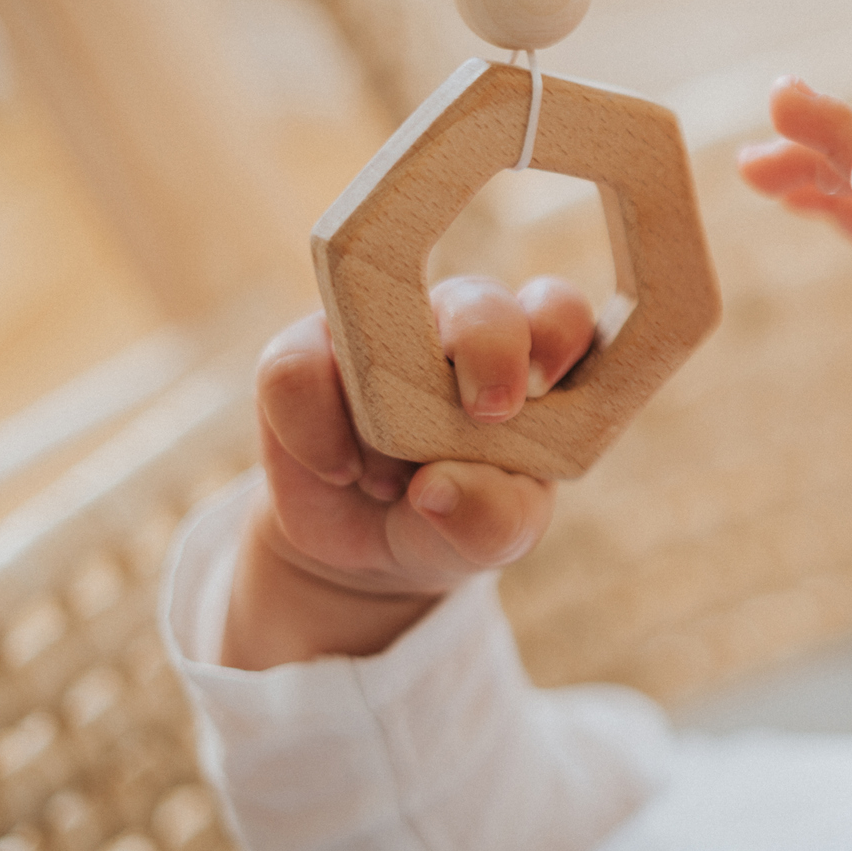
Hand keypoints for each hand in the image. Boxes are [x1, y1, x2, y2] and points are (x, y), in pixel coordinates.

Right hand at [223, 276, 592, 668]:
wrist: (370, 548)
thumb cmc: (460, 518)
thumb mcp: (493, 534)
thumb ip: (490, 519)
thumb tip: (436, 489)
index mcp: (527, 358)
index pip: (556, 313)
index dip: (556, 331)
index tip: (541, 390)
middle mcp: (458, 328)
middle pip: (478, 302)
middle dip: (486, 349)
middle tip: (487, 416)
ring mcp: (378, 331)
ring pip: (376, 318)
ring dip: (384, 412)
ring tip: (391, 483)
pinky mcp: (304, 354)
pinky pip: (295, 368)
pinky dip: (314, 430)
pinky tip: (340, 472)